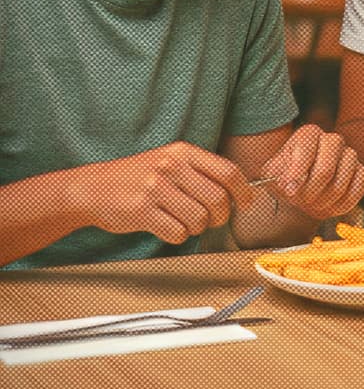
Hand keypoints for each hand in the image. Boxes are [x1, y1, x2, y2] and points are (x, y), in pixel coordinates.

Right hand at [78, 143, 254, 244]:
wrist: (93, 188)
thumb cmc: (139, 176)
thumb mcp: (171, 161)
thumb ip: (201, 171)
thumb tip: (238, 190)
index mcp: (183, 152)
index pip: (228, 171)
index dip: (243, 191)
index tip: (245, 203)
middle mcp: (171, 167)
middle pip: (218, 199)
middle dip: (221, 216)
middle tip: (213, 219)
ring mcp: (155, 188)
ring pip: (199, 218)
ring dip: (198, 227)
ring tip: (186, 222)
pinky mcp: (142, 211)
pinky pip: (177, 232)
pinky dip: (178, 236)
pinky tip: (168, 227)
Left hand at [257, 125, 363, 219]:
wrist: (301, 191)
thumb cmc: (285, 180)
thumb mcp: (272, 175)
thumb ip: (275, 175)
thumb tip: (290, 185)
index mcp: (309, 135)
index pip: (306, 148)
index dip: (297, 172)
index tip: (289, 190)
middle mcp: (331, 140)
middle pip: (327, 166)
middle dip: (313, 189)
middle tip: (302, 201)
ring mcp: (349, 155)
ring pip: (344, 177)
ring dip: (327, 198)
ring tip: (314, 204)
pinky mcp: (360, 171)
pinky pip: (359, 186)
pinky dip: (343, 202)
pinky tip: (330, 206)